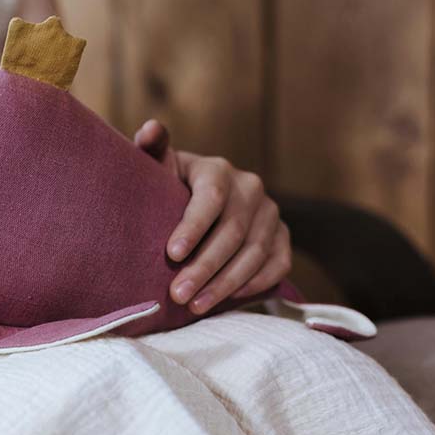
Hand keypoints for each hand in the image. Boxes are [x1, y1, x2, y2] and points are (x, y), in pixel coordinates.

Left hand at [134, 119, 291, 313]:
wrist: (199, 199)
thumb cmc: (170, 186)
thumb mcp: (160, 167)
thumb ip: (152, 149)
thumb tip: (151, 127)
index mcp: (218, 169)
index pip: (211, 198)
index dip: (193, 227)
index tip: (171, 254)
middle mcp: (251, 188)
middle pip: (232, 233)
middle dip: (204, 267)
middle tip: (178, 294)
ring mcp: (271, 214)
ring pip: (254, 253)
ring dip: (225, 284)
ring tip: (194, 306)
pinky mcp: (283, 237)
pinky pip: (277, 265)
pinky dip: (253, 285)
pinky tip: (226, 301)